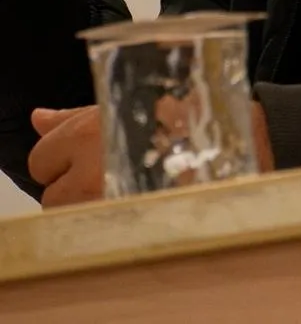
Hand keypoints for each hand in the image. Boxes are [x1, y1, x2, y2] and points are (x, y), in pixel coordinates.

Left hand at [30, 100, 274, 206]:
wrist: (229, 139)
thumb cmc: (177, 111)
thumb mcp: (120, 102)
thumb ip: (73, 116)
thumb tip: (39, 118)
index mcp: (86, 134)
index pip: (40, 159)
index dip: (61, 156)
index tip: (84, 151)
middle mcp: (91, 172)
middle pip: (52, 195)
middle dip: (71, 185)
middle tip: (105, 170)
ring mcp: (109, 203)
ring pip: (72, 217)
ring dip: (89, 205)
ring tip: (123, 186)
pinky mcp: (129, 225)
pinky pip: (99, 231)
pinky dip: (110, 220)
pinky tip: (134, 202)